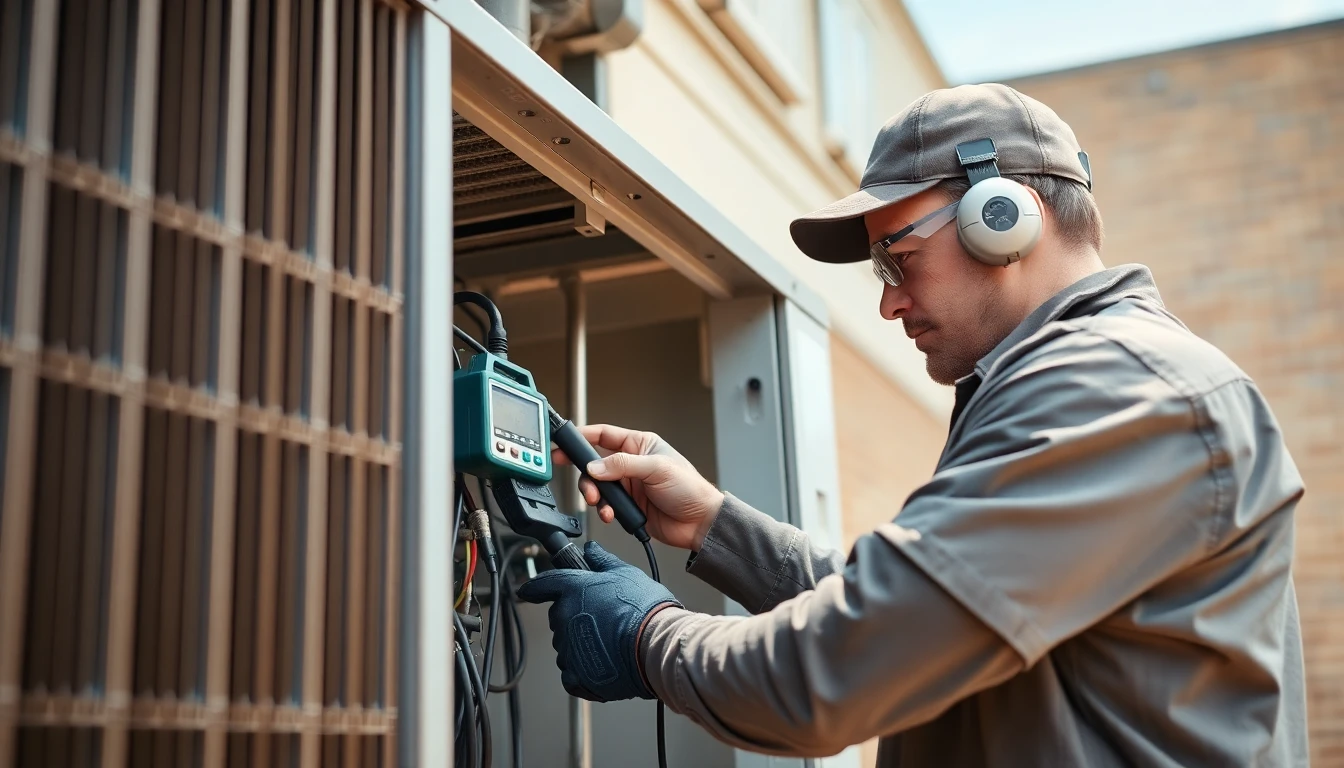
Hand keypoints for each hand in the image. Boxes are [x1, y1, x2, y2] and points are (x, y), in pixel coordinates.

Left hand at [515, 541, 680, 701]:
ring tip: (609, 644)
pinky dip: (583, 671)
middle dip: (573, 617)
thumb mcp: (626, 574)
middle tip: (600, 620)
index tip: (528, 591)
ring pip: (565, 646)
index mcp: (573, 590)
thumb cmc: (644, 609)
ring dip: (580, 644)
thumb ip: (603, 561)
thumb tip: (591, 550)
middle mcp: (565, 618)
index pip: (543, 584)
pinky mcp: (577, 676)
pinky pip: (571, 673)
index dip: (535, 588)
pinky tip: (603, 665)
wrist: (657, 645)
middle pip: (558, 617)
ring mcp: (569, 649)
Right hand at [551, 424, 724, 550]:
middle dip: (587, 477)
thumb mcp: (656, 469)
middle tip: (587, 487)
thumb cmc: (689, 488)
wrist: (699, 523)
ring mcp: (628, 486)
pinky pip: (605, 506)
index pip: (603, 435)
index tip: (562, 444)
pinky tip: (611, 515)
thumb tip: (594, 467)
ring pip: (597, 487)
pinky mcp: (628, 506)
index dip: (581, 437)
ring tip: (601, 504)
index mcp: (639, 445)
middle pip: (593, 464)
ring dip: (594, 496)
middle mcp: (631, 463)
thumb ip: (622, 465)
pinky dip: (603, 511)